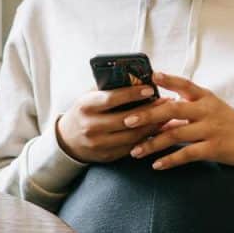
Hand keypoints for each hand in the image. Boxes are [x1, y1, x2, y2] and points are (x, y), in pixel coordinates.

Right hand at [56, 85, 170, 163]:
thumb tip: (134, 76)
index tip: (150, 89)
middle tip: (166, 101)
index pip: (112, 99)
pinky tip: (156, 129)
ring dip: (152, 126)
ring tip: (165, 115)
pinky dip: (146, 139)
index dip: (132, 94)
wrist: (67, 140)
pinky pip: (131, 148)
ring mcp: (98, 143)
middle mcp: (91, 126)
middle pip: (126, 119)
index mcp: (86, 106)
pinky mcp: (106, 156)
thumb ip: (108, 87)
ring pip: (132, 136)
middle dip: (149, 110)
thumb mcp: (89, 96)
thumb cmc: (84, 111)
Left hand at [124, 72, 233, 169]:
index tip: (151, 75)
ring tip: (135, 151)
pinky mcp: (213, 148)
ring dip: (152, 144)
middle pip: (173, 110)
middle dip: (148, 116)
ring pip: (175, 135)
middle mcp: (206, 110)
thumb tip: (152, 112)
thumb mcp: (207, 108)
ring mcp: (210, 129)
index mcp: (204, 97)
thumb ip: (183, 109)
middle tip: (127, 121)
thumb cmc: (224, 121)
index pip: (184, 84)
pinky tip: (155, 165)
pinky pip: (187, 154)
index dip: (168, 79)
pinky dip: (169, 160)